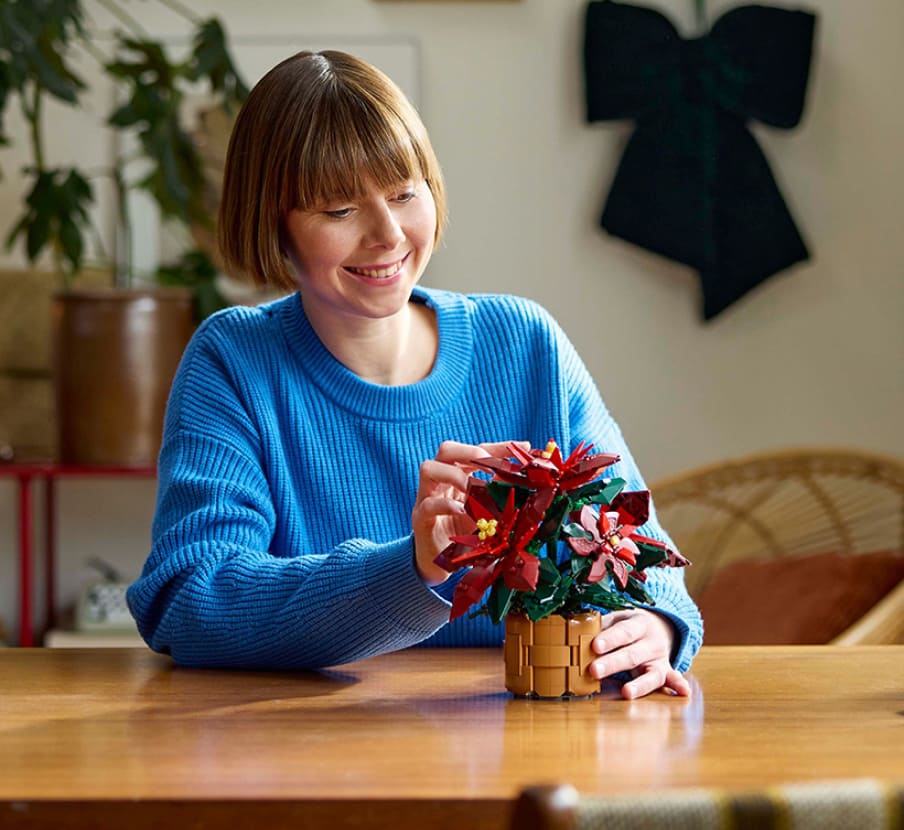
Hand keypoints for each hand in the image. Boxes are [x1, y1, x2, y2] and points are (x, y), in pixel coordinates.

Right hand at [412, 440, 527, 585]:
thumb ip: (500, 498)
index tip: (522, 448)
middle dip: (470, 451)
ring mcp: (426, 497)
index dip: (497, 448)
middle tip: (490, 466)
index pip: (475, 451)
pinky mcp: (420, 519)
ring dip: (455, 475)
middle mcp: (440, 481)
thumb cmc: (465, 534)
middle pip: (446, 450)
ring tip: (474, 488)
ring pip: (429, 468)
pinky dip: (446, 505)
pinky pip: (429, 504)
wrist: (441, 563)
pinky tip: (463, 512)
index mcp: (458, 474)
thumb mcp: (487, 512)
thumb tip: (529, 487)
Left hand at [589, 608, 690, 699]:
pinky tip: (683, 692)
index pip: (623, 631)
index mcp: (638, 623)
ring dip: (639, 684)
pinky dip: (678, 685)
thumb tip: (576, 634)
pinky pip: (673, 679)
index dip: (609, 639)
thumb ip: (601, 626)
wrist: (660, 626)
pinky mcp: (666, 672)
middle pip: (632, 654)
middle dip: (613, 663)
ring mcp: (660, 658)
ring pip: (651, 673)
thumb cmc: (629, 626)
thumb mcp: (618, 618)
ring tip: (626, 692)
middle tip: (594, 670)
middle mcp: (651, 642)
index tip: (594, 646)